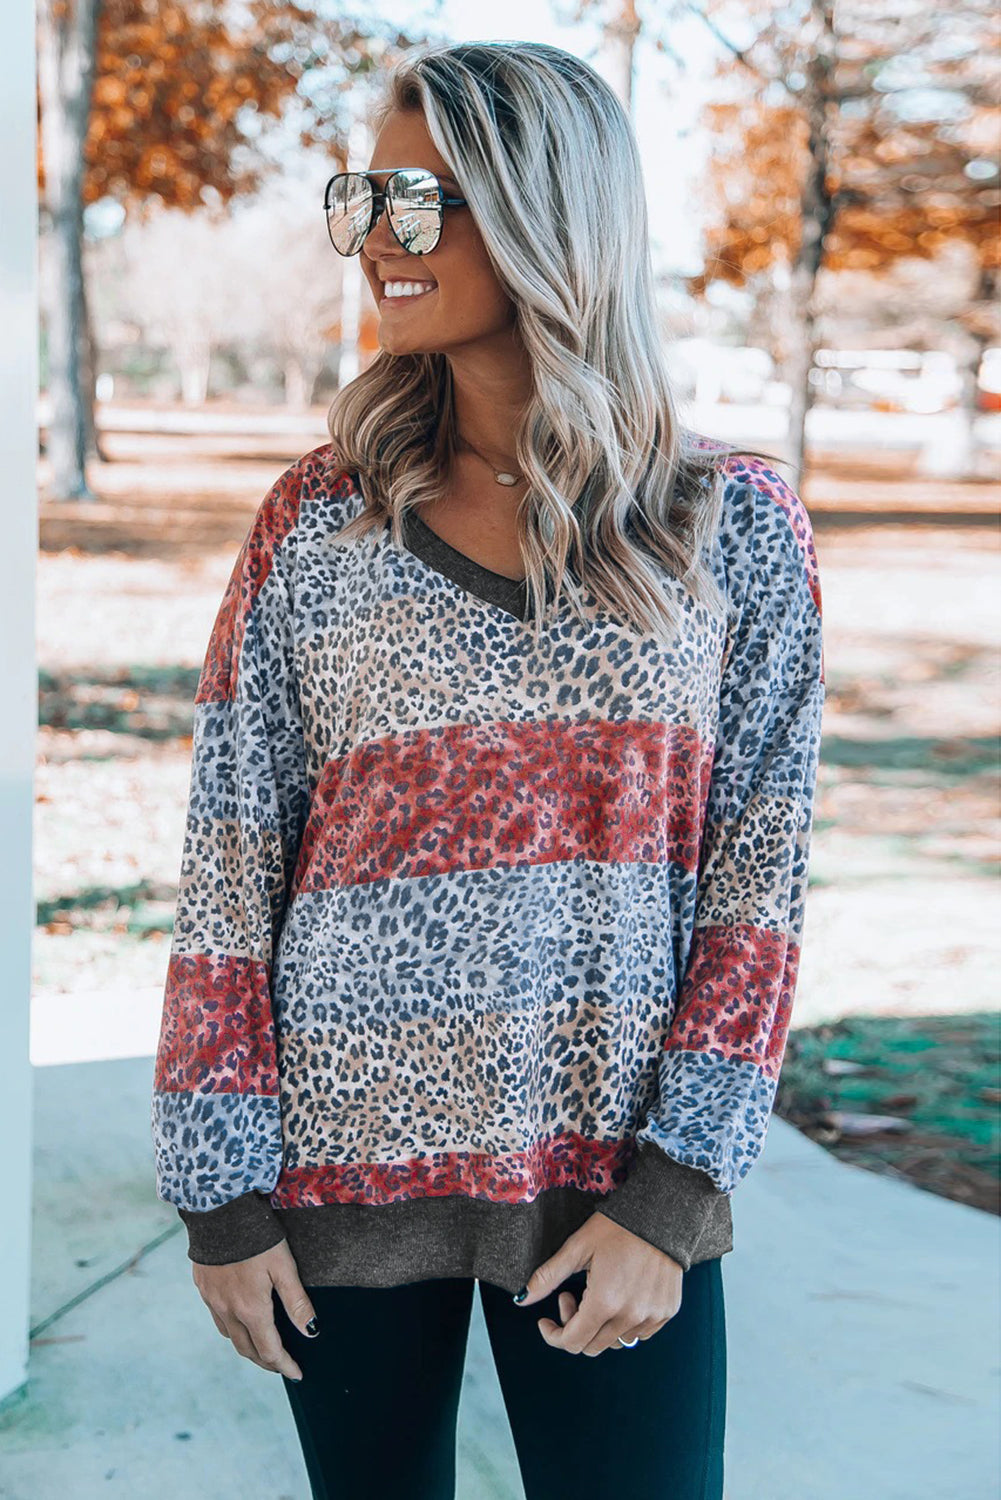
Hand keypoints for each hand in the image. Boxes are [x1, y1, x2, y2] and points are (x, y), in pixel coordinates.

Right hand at [192, 1237, 318, 1380]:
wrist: (219, 1211)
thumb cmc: (258, 1237)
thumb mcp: (284, 1266)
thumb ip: (296, 1301)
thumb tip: (310, 1332)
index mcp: (251, 1309)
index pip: (269, 1350)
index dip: (284, 1365)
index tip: (297, 1374)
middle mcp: (228, 1310)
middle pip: (247, 1350)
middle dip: (266, 1361)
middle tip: (282, 1365)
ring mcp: (212, 1300)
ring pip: (230, 1336)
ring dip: (247, 1346)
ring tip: (262, 1346)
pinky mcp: (203, 1287)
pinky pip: (217, 1317)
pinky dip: (231, 1327)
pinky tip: (239, 1319)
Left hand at [513, 1210, 682, 1355]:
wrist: (661, 1212)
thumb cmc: (615, 1226)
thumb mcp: (577, 1247)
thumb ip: (548, 1277)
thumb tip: (520, 1300)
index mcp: (605, 1302)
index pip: (572, 1342)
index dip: (553, 1335)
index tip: (545, 1320)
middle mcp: (630, 1316)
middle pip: (592, 1346)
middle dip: (574, 1327)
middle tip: (571, 1295)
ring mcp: (652, 1316)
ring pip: (615, 1342)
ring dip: (599, 1326)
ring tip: (596, 1292)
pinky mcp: (667, 1312)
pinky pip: (639, 1333)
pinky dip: (623, 1323)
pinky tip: (619, 1296)